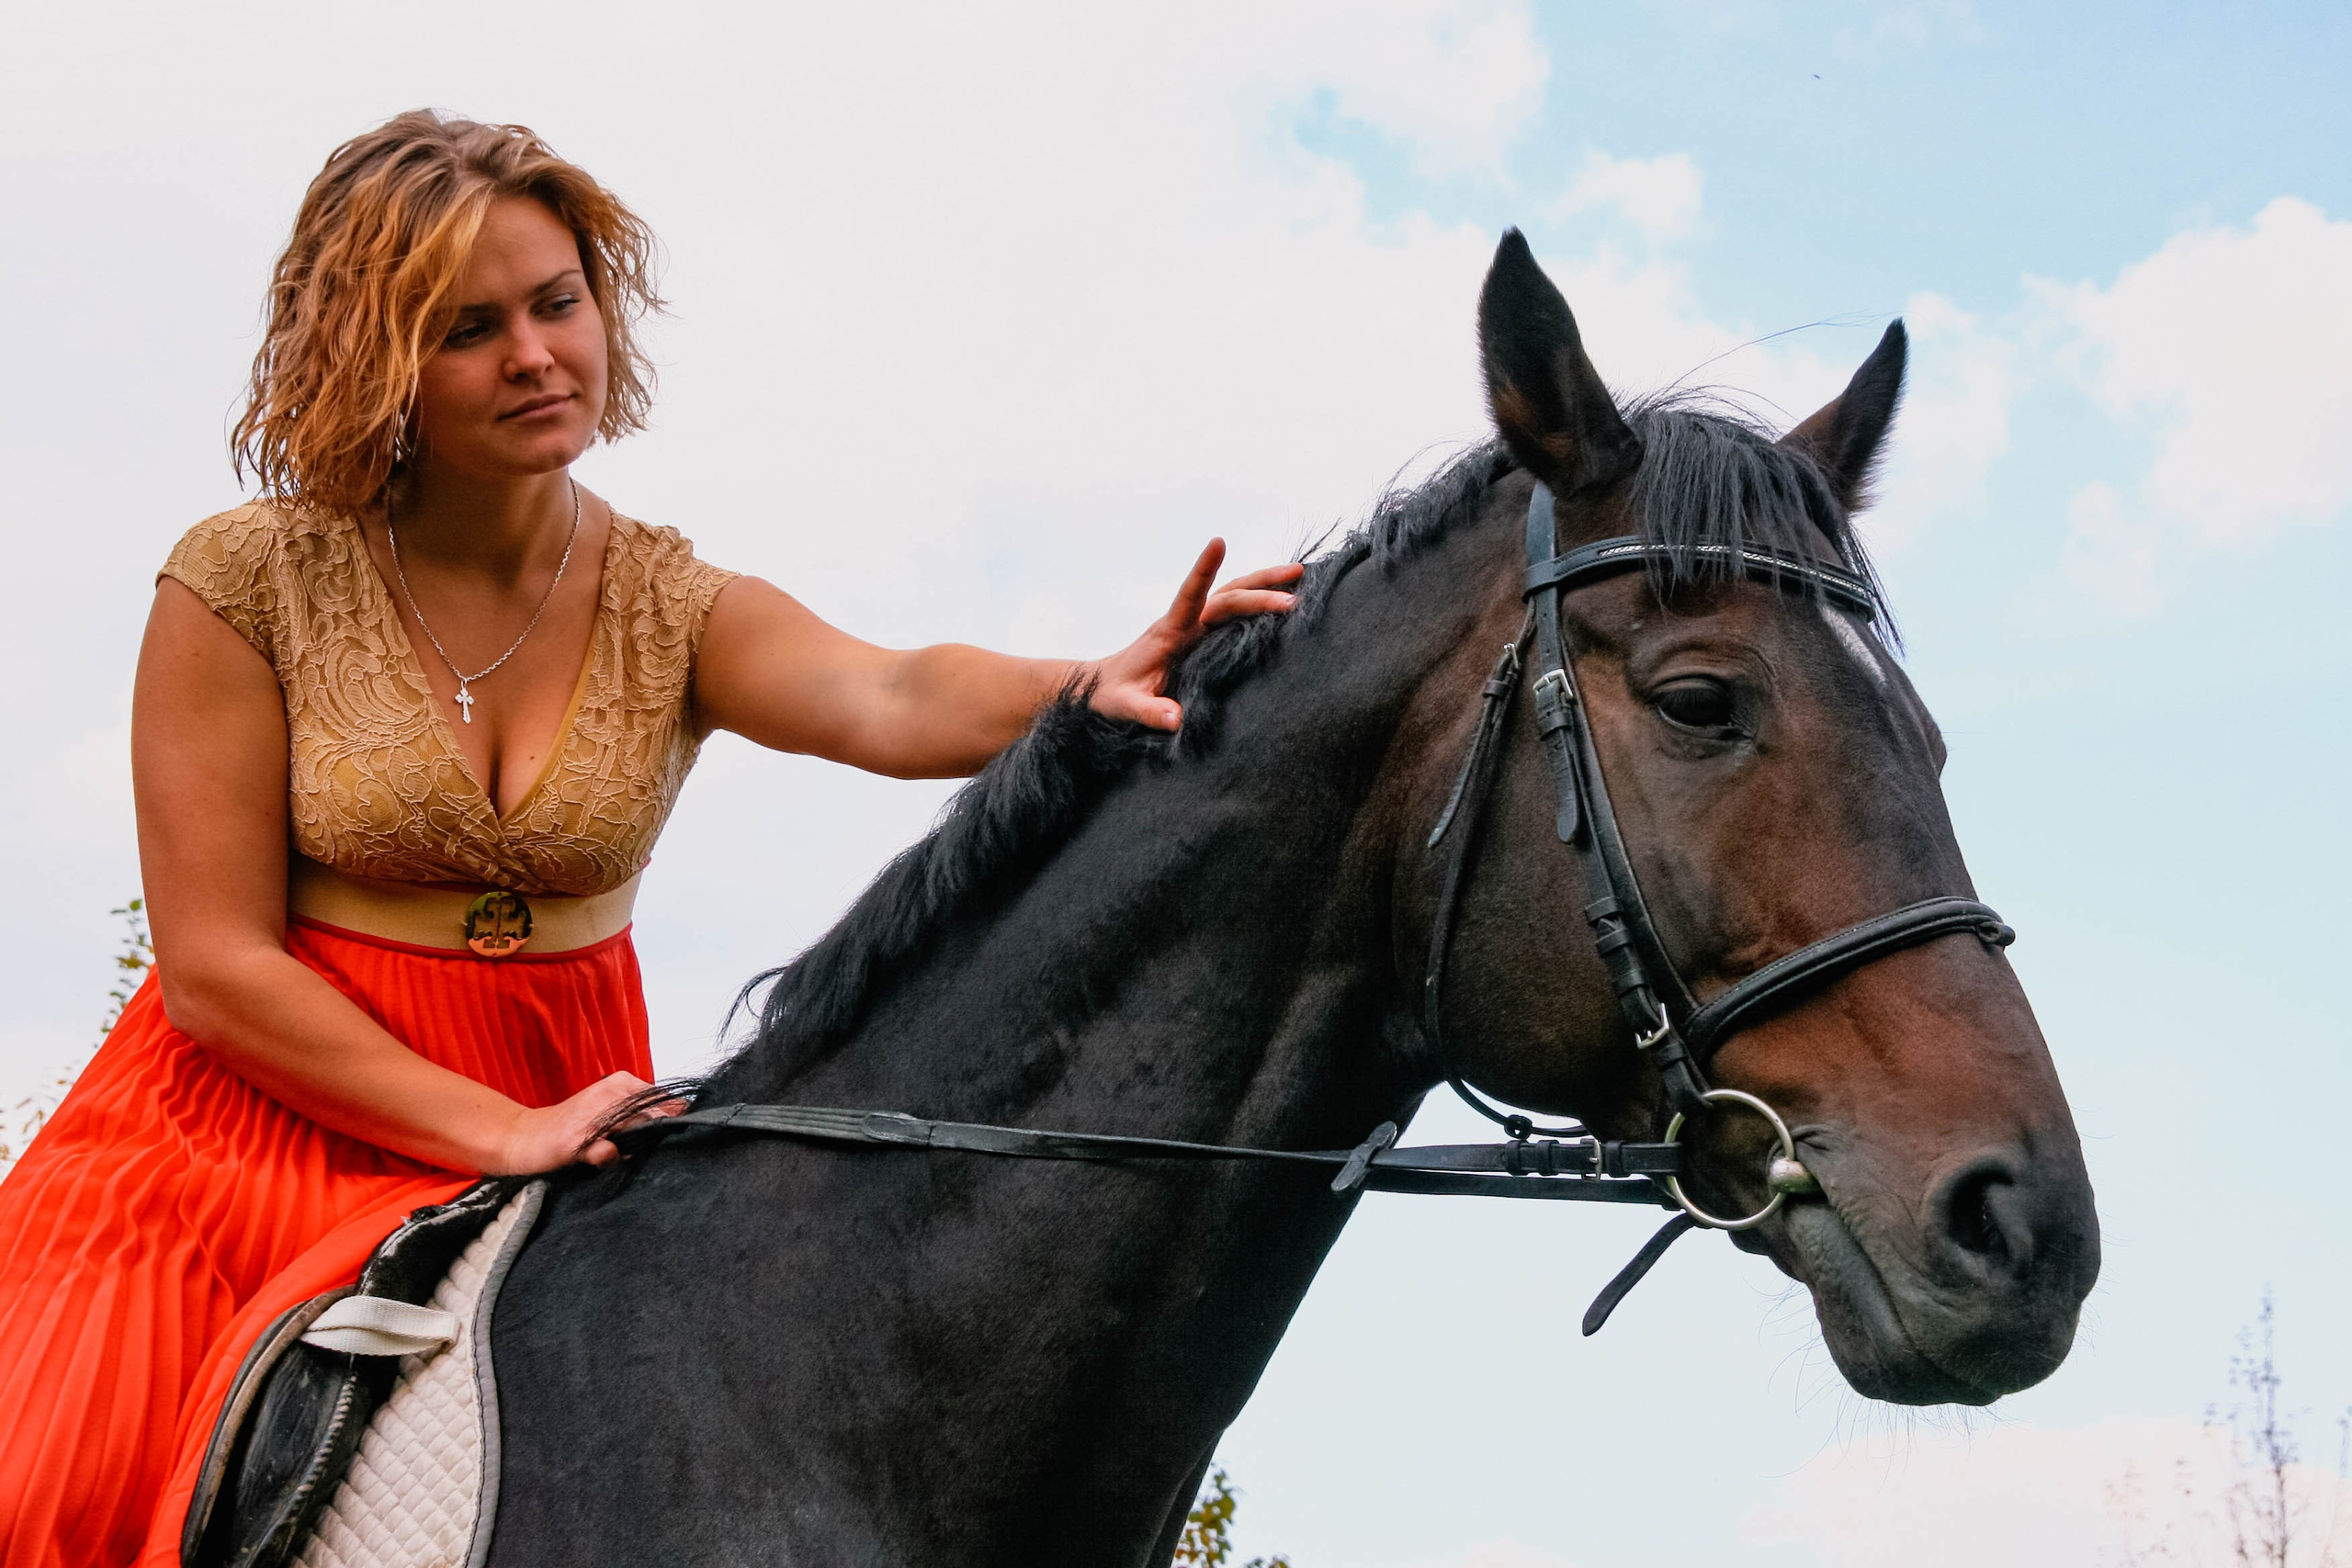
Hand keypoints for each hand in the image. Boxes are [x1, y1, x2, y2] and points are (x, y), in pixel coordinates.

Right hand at [485, 1070, 680, 1173]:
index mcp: (622, 1083)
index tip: (665, 1137)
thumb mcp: (613, 1111)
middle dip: (654, 1138)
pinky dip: (608, 1160)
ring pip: (636, 1131)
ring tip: (612, 1153)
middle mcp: (610, 1092)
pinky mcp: (577, 1139)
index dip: (671, 1123)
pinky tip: (597, 1159)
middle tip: (632, 1150)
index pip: (667, 1101)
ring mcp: (593, 1114)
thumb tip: (685, 1116)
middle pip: (656, 1118)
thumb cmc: (575, 1127)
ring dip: (632, 1150)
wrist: (525, 1137)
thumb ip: (645, 1113)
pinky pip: (608, 1153)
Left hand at [1089, 540, 1302, 730]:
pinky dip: (1259, 599)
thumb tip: (1176, 720)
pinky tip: (1283, 595)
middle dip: (1260, 593)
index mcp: (1169, 632)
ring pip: (1234, 595)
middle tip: (1295, 600)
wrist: (1107, 685)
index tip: (1218, 542)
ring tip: (1301, 573)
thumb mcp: (1127, 707)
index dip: (1203, 570)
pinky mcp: (1205, 635)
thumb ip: (1150, 712)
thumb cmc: (1116, 694)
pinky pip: (1235, 611)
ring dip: (1265, 583)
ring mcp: (1198, 626)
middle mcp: (1187, 622)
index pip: (1189, 595)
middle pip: (1227, 595)